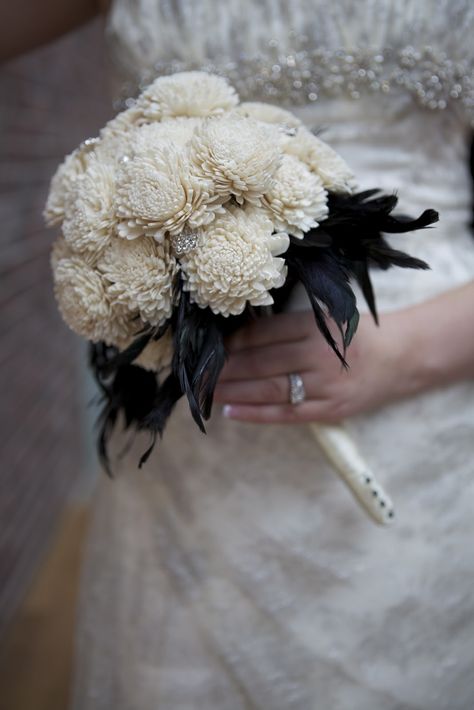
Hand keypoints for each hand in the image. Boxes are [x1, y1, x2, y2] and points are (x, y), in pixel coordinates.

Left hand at [215, 309, 421, 423]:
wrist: (401, 358)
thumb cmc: (356, 336)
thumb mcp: (326, 320)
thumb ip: (289, 327)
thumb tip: (239, 336)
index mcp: (316, 327)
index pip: (264, 334)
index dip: (233, 342)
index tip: (211, 348)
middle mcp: (319, 355)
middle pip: (261, 362)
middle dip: (225, 368)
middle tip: (196, 373)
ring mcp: (325, 385)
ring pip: (268, 389)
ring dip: (233, 391)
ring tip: (206, 392)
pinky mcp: (329, 410)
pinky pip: (285, 414)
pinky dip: (255, 413)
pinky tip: (230, 410)